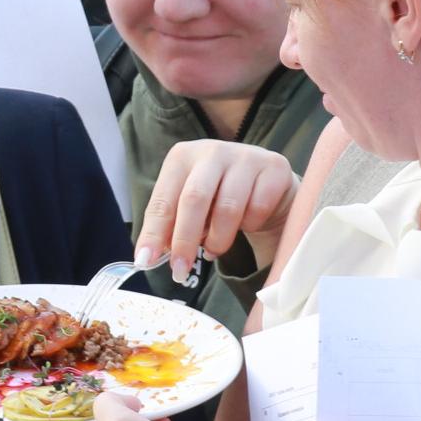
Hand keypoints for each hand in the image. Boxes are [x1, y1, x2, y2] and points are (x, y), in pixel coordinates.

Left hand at [139, 141, 296, 285]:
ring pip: (228, 208)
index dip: (153, 233)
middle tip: (180, 270)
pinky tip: (246, 223)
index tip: (145, 261)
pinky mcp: (274, 168)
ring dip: (218, 239)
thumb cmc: (219, 198)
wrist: (266, 187)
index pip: (163, 199)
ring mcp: (246, 156)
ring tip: (215, 248)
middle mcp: (212, 150)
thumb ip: (168, 227)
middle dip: (185, 241)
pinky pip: (258, 209)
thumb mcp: (188, 208)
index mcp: (182, 157)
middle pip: (194, 199)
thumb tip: (146, 257)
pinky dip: (249, 226)